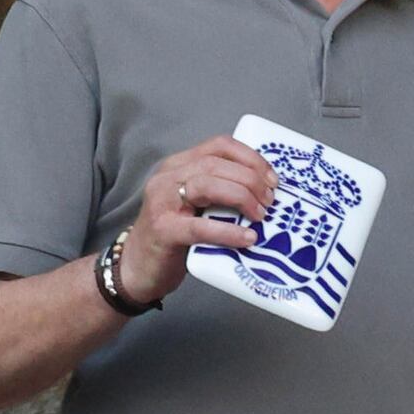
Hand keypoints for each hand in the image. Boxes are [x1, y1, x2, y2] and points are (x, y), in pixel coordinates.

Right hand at [116, 135, 281, 307]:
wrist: (140, 267)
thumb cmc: (177, 235)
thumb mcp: (200, 205)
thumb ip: (223, 191)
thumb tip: (269, 192)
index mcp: (179, 166)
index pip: (219, 146)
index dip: (251, 158)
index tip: (273, 179)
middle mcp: (168, 177)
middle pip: (216, 164)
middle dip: (250, 179)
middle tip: (270, 200)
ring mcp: (162, 202)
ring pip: (206, 185)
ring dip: (241, 197)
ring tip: (260, 215)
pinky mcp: (163, 231)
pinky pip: (200, 226)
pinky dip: (228, 231)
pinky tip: (248, 237)